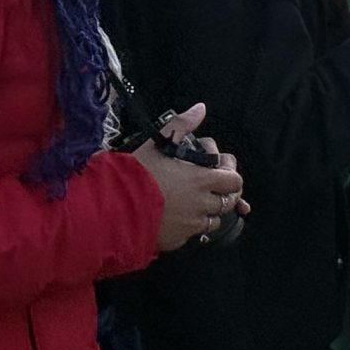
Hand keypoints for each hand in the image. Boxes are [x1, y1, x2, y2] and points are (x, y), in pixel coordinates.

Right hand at [136, 104, 245, 251]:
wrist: (115, 208)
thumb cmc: (137, 174)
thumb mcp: (158, 143)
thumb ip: (182, 124)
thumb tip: (200, 108)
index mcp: (201, 180)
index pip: (234, 181)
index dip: (231, 174)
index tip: (221, 168)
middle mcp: (201, 205)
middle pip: (228, 202)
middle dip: (223, 194)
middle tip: (210, 186)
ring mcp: (191, 226)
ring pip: (213, 221)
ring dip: (208, 212)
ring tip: (193, 201)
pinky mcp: (178, 241)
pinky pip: (193, 235)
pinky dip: (190, 226)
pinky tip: (177, 217)